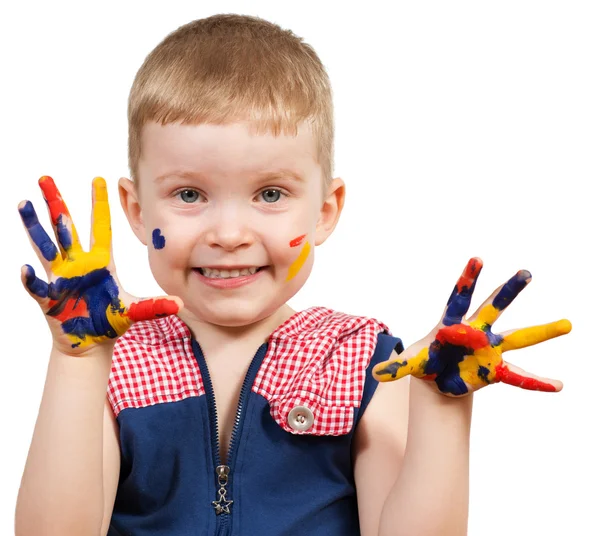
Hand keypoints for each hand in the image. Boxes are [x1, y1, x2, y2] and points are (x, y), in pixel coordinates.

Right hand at [18, 176, 181, 355]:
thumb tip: (181, 305)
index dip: (100, 204)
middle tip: (45, 178)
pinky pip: (38, 286)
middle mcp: (78, 265)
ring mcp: (61, 278)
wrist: (91, 344)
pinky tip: (26, 269)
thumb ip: (155, 306)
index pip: (100, 228)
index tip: (99, 178)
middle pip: (65, 228)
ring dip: (35, 227)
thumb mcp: (135, 311)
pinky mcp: (49, 298)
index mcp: (100, 262)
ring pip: (45, 247)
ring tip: (24, 204)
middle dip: (56, 203)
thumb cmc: (110, 321)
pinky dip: (32, 279)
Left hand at [372, 257, 570, 395]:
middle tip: (525, 271)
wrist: (439, 376)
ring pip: (517, 336)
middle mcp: (476, 331)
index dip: (468, 279)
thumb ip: (398, 367)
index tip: (478, 257)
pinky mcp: (495, 370)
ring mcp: (490, 349)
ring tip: (568, 324)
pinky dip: (537, 381)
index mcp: (452, 322)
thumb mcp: (412, 363)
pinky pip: (519, 376)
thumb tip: (377, 374)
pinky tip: (558, 385)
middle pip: (494, 307)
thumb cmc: (427, 360)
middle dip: (508, 290)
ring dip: (541, 331)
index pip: (459, 296)